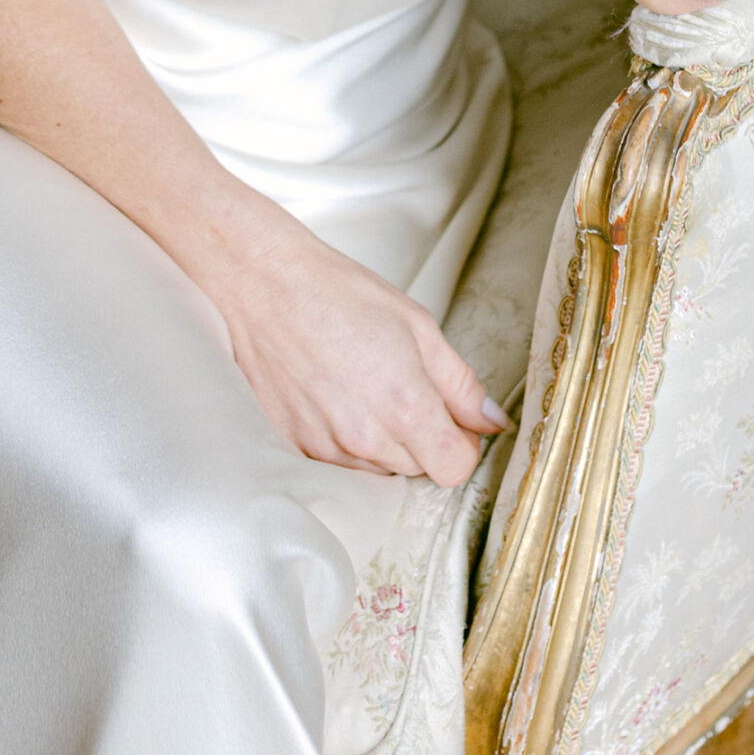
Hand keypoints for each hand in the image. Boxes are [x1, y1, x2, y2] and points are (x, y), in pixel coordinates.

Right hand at [208, 210, 507, 484]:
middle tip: (399, 384)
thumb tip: (492, 422)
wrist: (261, 284)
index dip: (460, 443)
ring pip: (377, 470)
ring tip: (361, 385)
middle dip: (420, 437)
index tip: (449, 418)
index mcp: (406, 406)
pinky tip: (333, 396)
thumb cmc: (337, 293)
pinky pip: (338, 464)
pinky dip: (345, 440)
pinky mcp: (294, 448)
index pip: (454, 468)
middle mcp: (366, 439)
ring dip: (382, 441)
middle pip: (417, 469)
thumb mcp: (417, 325)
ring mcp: (326, 448)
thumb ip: (461, 383)